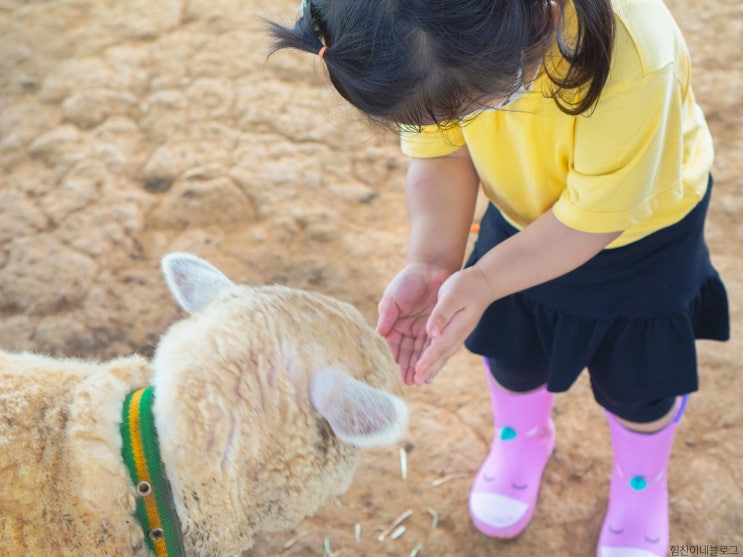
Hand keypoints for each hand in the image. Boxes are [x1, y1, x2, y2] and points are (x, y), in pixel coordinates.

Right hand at [376, 263, 452, 384]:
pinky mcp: (435, 329)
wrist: (431, 269)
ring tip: (418, 382)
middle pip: (405, 353)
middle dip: (406, 368)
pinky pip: (433, 346)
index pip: (391, 345)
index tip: (391, 371)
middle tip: (408, 383)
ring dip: (418, 367)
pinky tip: (432, 369)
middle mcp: (406, 330)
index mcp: (393, 324)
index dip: (391, 358)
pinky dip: (432, 357)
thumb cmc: (408, 281)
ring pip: (419, 352)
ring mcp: (421, 330)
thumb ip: (387, 315)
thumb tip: (378, 333)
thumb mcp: (393, 297)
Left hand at [413, 266, 493, 383]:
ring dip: (432, 367)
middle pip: (441, 355)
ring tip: (422, 379)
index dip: (427, 360)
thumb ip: (441, 315)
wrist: (483, 283)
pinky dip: (437, 358)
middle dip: (428, 369)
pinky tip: (432, 364)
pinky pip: (445, 348)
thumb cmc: (466, 286)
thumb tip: (432, 333)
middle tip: (415, 382)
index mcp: (455, 327)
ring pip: (443, 354)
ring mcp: (458, 333)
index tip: (417, 371)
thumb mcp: (451, 296)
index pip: (438, 347)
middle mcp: (458, 334)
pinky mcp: (456, 330)